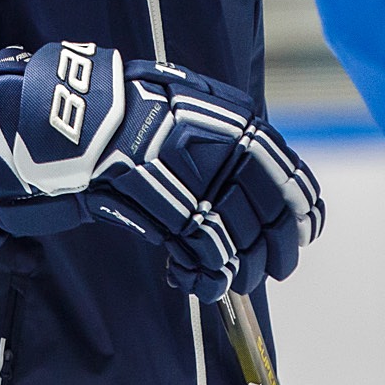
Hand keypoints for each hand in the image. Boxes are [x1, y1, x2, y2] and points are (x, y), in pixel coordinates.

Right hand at [0, 42, 323, 300]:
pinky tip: (194, 280)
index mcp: (236, 121)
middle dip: (276, 248)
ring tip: (230, 279)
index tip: (306, 231)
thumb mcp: (189, 103)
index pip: (288, 172)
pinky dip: (205, 275)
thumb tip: (254, 169)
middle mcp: (226, 153)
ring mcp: (198, 184)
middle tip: (274, 269)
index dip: (302, 209)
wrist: (77, 118)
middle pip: (271, 214)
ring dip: (240, 267)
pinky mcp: (169, 214)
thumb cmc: (131, 106)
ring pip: (241, 242)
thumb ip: (224, 134)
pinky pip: (204, 255)